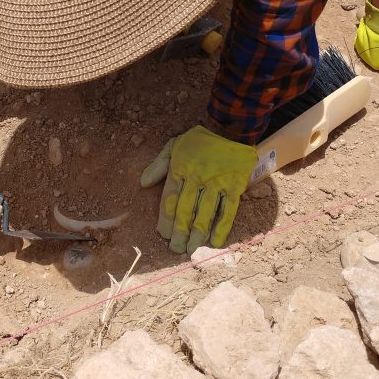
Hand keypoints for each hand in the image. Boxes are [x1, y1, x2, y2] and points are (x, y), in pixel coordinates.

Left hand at [140, 125, 257, 254]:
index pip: (170, 199)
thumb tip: (143, 183)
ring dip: (197, 234)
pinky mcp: (235, 186)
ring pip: (205, 213)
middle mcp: (198, 177)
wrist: (231, 130)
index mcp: (180, 168)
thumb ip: (159, 165)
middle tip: (176, 249)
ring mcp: (217, 183)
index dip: (166, 219)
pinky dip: (222, 227)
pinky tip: (215, 242)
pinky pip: (228, 210)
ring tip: (191, 249)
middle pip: (186, 210)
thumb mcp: (174, 146)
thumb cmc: (200, 141)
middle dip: (179, 232)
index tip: (163, 234)